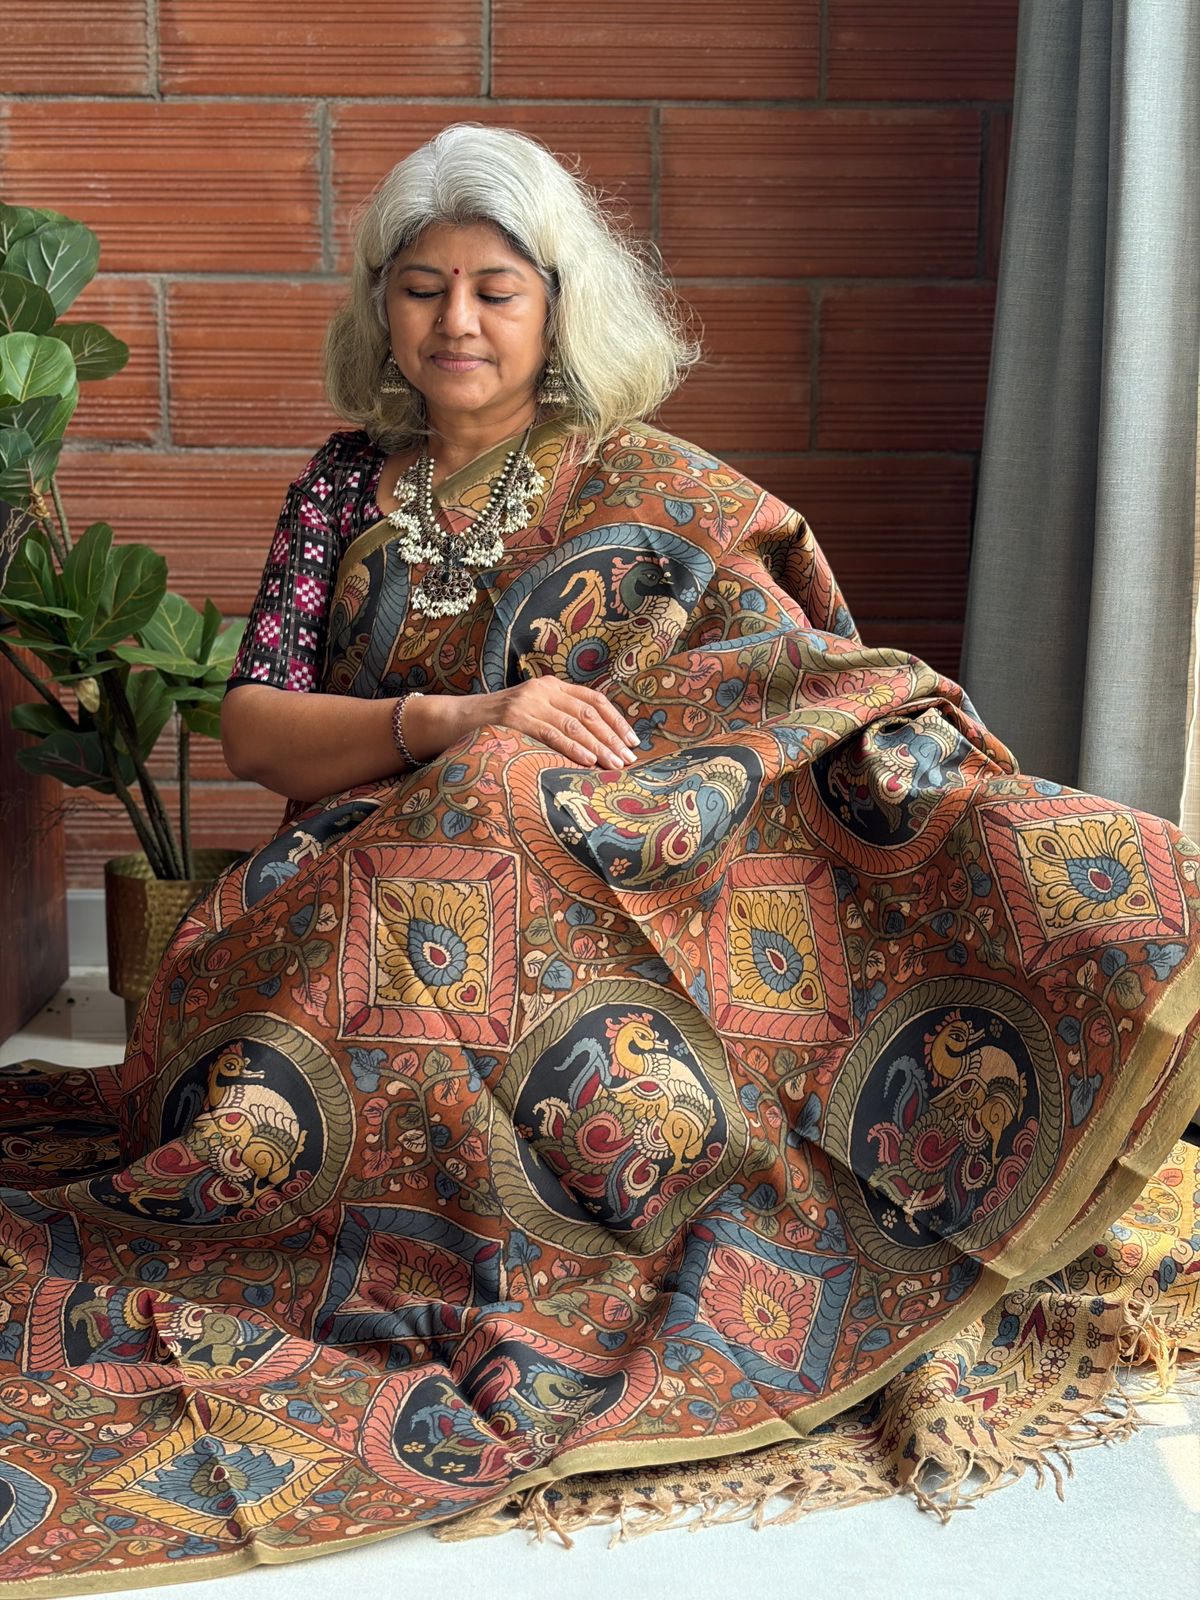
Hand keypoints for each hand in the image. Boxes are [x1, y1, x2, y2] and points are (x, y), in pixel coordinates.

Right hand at [475, 679, 640, 767]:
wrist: (454, 720)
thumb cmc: (498, 726)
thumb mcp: (533, 714)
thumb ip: (560, 720)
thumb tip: (599, 747)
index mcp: (551, 686)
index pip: (594, 700)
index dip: (616, 721)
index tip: (632, 742)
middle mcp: (542, 690)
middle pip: (588, 713)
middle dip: (611, 738)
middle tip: (628, 760)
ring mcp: (527, 702)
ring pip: (573, 724)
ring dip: (597, 747)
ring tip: (613, 765)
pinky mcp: (513, 719)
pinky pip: (550, 734)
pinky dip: (572, 748)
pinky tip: (587, 761)